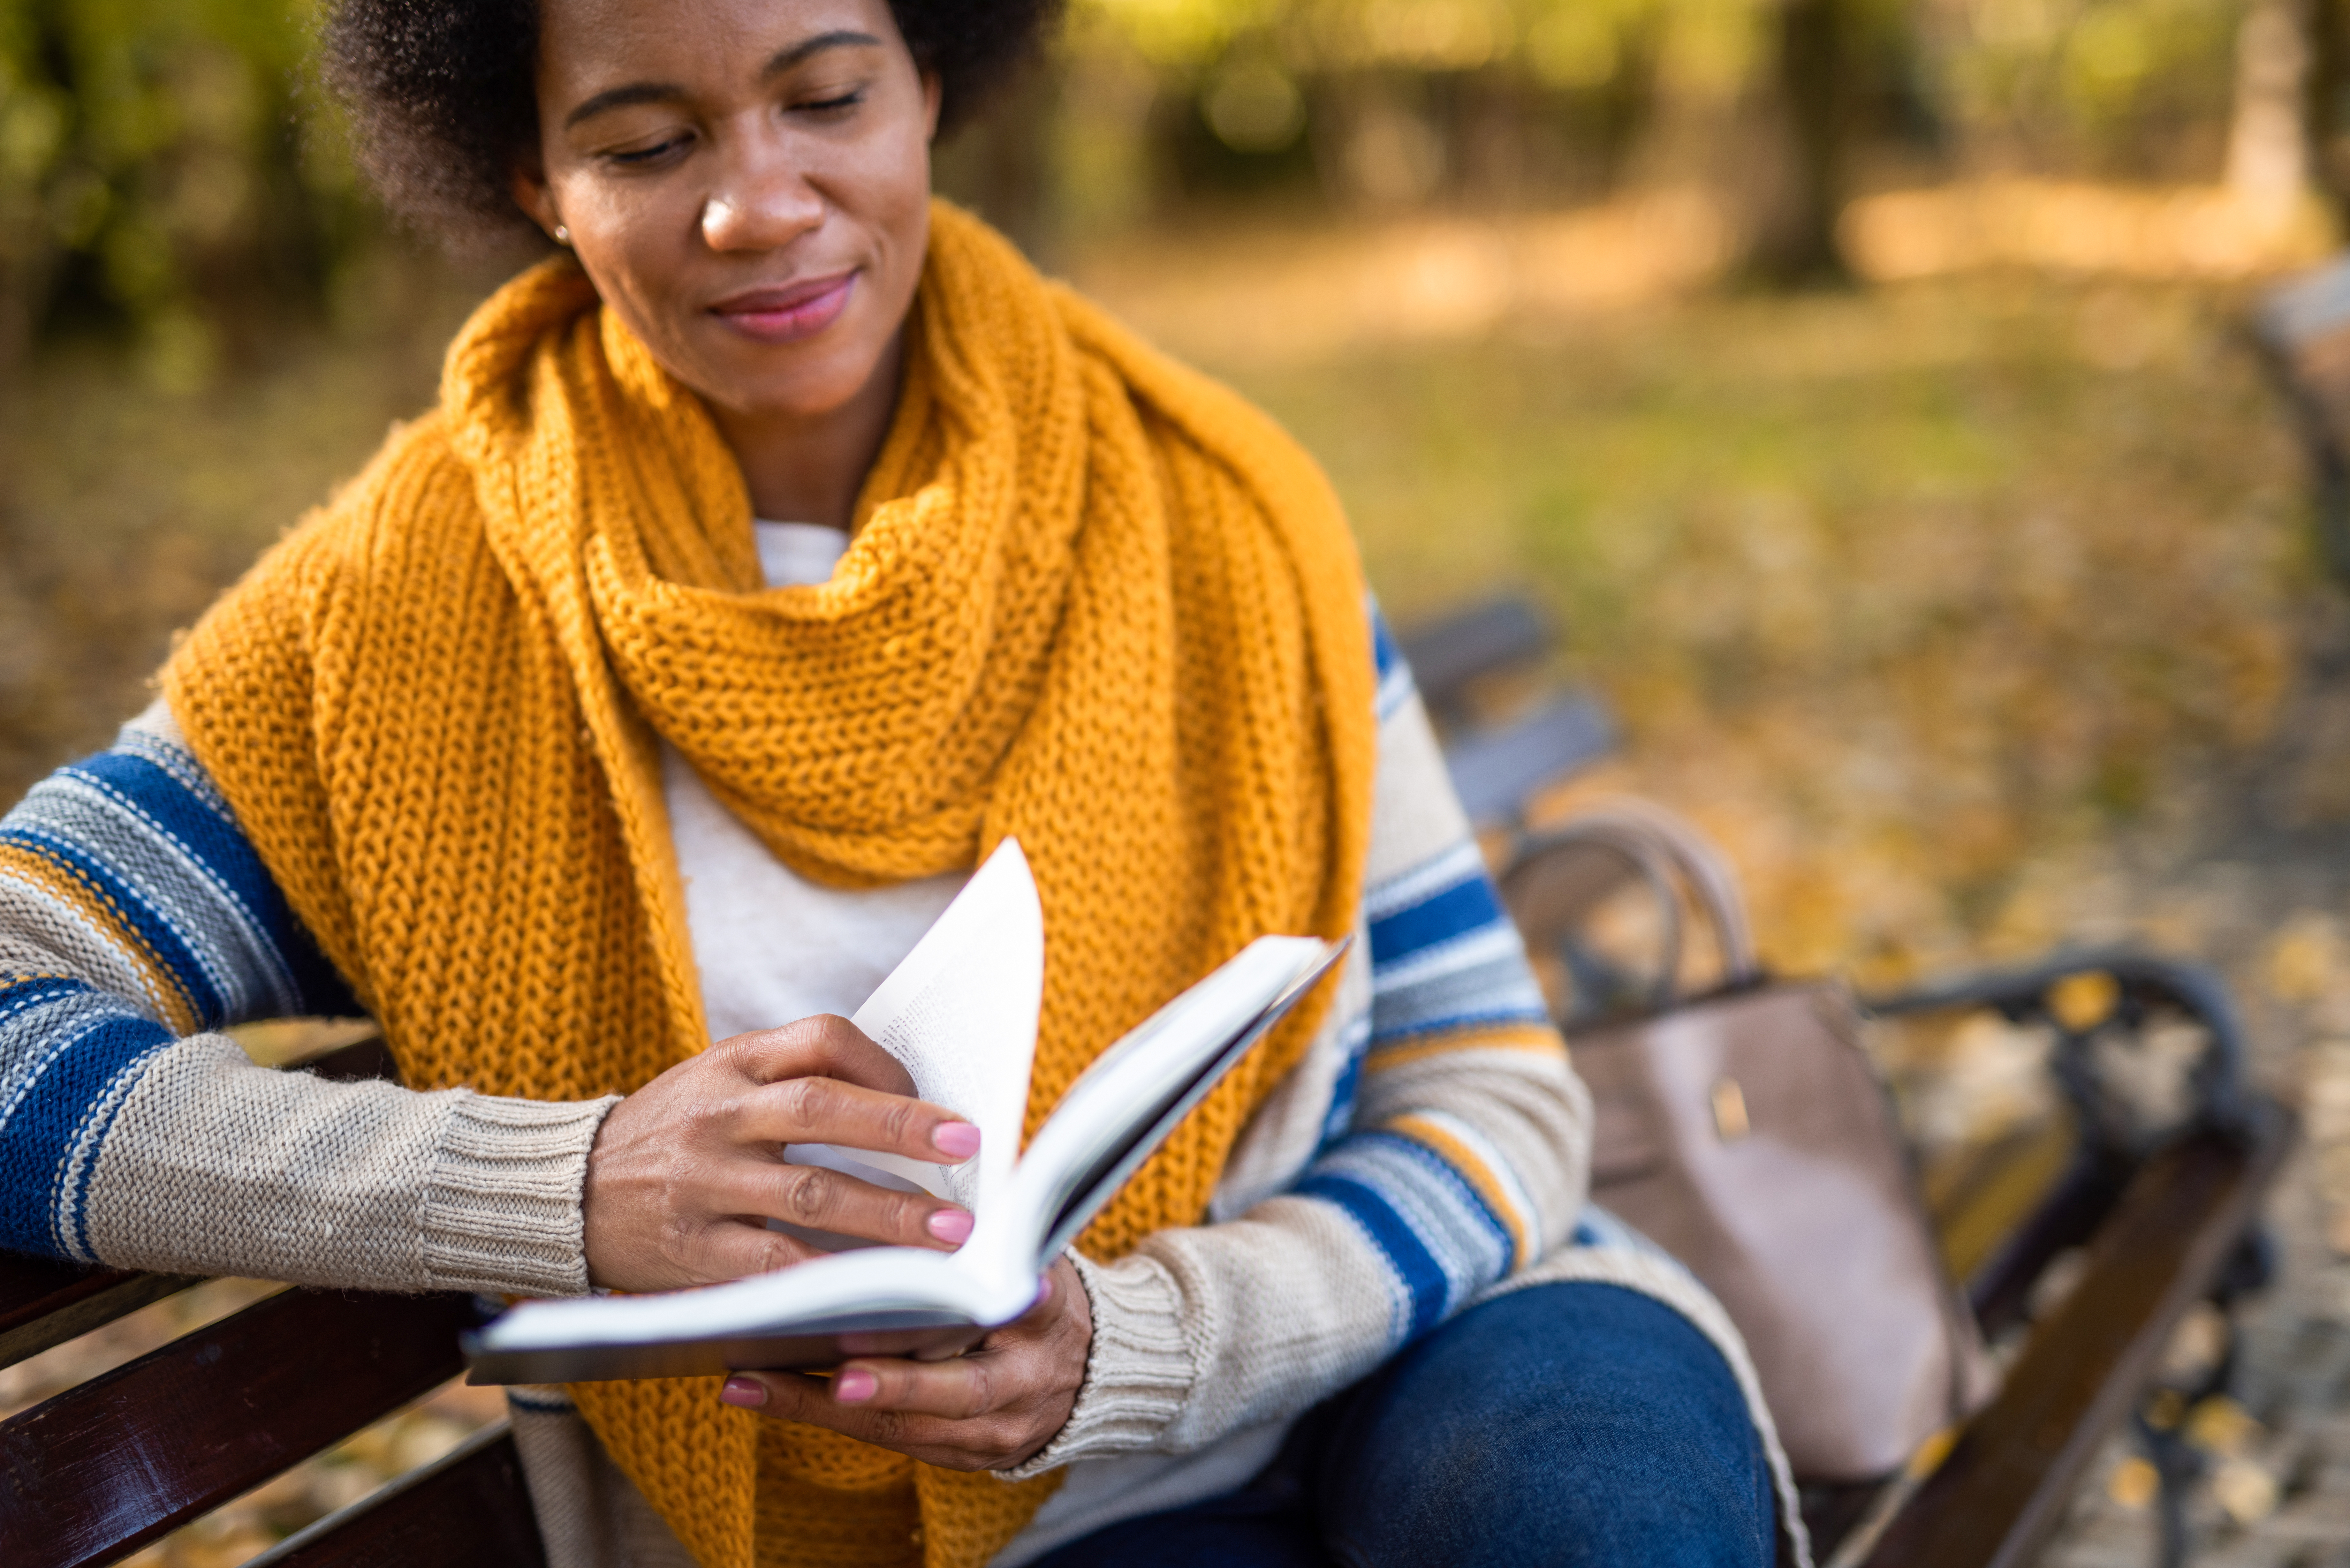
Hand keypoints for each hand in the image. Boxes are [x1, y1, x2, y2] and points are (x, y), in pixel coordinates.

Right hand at [581, 1014, 981, 1292]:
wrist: (562, 1190)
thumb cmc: (668, 1134)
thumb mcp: (716, 1082)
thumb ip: (790, 1084)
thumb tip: (903, 1105)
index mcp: (731, 1064)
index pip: (821, 1039)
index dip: (884, 1066)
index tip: (934, 1100)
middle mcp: (717, 1115)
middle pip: (821, 1109)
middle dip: (900, 1129)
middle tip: (967, 1146)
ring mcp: (702, 1182)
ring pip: (808, 1194)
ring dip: (886, 1215)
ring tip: (949, 1234)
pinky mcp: (692, 1248)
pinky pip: (772, 1264)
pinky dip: (830, 1279)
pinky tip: (881, 1292)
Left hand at [716, 1255, 1092, 1471]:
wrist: (1084, 1370)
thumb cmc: (1037, 1290)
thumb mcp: (1036, 1255)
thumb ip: (996, 1234)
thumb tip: (935, 1191)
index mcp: (1048, 1316)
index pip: (1020, 1310)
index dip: (971, 1309)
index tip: (938, 1292)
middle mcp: (1024, 1381)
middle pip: (955, 1389)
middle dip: (889, 1384)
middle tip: (820, 1372)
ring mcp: (994, 1429)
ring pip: (904, 1426)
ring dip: (819, 1404)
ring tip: (751, 1380)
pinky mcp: (962, 1455)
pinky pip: (884, 1440)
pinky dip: (820, 1415)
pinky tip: (763, 1392)